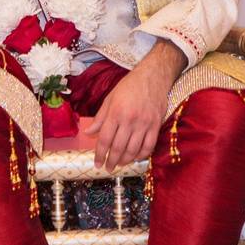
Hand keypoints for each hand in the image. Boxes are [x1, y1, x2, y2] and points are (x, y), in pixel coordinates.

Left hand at [86, 40, 184, 170]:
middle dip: (111, 161)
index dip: (100, 154)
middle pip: (118, 147)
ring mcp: (144, 124)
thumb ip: (100, 118)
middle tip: (107, 168)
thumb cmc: (129, 86)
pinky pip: (149, 146)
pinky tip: (135, 158)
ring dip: (125, 160)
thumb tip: (88, 133)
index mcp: (115, 113)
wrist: (153, 77)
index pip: (105, 139)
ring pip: (133, 149)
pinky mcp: (156, 125)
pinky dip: (141, 155)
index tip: (97, 163)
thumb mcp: (110, 99)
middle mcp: (129, 120)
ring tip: (119, 165)